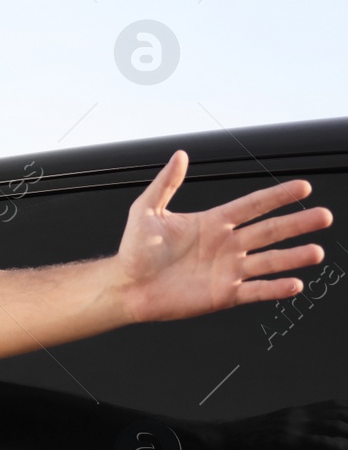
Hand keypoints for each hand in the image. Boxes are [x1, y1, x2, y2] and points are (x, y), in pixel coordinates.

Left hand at [115, 150, 332, 322]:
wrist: (126, 287)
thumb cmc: (134, 251)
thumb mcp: (146, 211)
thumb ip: (165, 184)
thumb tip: (179, 155)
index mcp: (212, 223)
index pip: (252, 205)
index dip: (276, 196)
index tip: (302, 187)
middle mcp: (225, 245)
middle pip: (269, 231)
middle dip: (297, 223)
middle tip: (323, 215)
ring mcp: (227, 270)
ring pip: (268, 261)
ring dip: (293, 257)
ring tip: (316, 252)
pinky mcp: (224, 294)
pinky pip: (255, 290)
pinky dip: (275, 289)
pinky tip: (294, 283)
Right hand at [197, 399, 347, 449]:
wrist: (221, 439)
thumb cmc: (243, 439)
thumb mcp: (272, 433)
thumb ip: (290, 433)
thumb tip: (301, 440)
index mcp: (294, 413)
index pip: (332, 406)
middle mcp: (297, 415)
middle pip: (339, 413)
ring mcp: (293, 427)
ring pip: (335, 425)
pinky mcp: (287, 440)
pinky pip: (319, 442)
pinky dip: (338, 447)